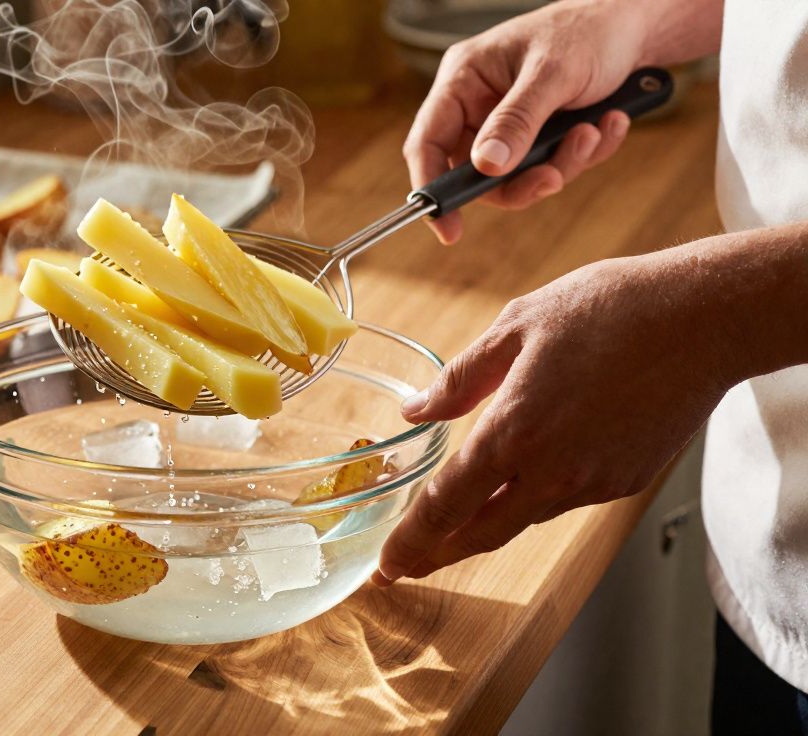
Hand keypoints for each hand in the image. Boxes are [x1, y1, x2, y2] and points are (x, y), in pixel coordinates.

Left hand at [373, 246, 747, 583]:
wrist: (704, 320)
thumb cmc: (608, 310)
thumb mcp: (515, 326)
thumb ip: (459, 379)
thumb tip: (415, 410)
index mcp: (512, 432)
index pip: (445, 506)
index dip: (410, 541)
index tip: (386, 564)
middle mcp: (551, 472)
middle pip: (480, 534)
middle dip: (435, 555)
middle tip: (404, 566)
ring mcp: (592, 482)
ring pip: (522, 518)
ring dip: (483, 527)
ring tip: (452, 526)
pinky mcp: (624, 481)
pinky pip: (564, 500)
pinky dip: (533, 498)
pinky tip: (523, 480)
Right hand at [404, 0, 648, 243]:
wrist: (637, 25)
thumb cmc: (588, 31)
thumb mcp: (553, 74)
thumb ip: (517, 120)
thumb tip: (485, 167)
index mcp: (463, 80)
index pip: (428, 141)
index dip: (432, 187)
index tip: (449, 229)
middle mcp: (479, 105)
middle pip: (476, 171)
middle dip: (522, 180)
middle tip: (554, 177)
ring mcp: (510, 123)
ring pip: (518, 176)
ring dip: (563, 164)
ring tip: (595, 131)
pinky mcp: (541, 135)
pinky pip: (551, 166)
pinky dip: (585, 153)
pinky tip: (608, 123)